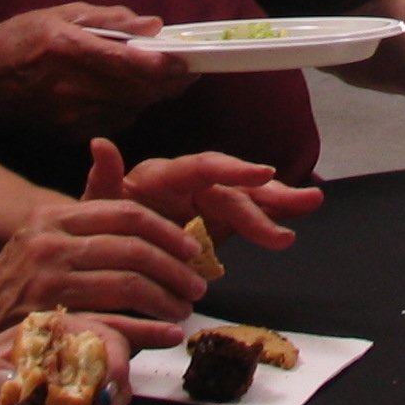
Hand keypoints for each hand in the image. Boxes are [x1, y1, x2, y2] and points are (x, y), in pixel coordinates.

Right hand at [0, 3, 196, 135]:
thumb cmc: (23, 38)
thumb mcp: (63, 14)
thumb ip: (111, 19)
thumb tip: (153, 25)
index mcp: (64, 49)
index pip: (125, 64)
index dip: (162, 65)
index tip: (187, 60)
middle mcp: (66, 86)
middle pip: (134, 91)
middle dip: (168, 82)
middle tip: (189, 69)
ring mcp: (67, 114)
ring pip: (130, 109)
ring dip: (153, 95)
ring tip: (167, 77)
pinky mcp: (69, 132)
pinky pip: (116, 121)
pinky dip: (132, 107)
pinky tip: (134, 92)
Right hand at [0, 183, 212, 351]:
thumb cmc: (24, 273)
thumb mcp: (50, 231)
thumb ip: (86, 200)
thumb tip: (107, 146)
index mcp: (55, 217)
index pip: (126, 213)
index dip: (167, 231)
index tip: (191, 248)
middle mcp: (49, 244)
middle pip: (133, 250)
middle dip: (174, 270)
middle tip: (196, 286)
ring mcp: (47, 283)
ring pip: (126, 286)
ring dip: (165, 300)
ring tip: (183, 309)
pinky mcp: (48, 321)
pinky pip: (111, 322)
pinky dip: (145, 330)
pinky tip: (164, 334)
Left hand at [103, 138, 319, 253]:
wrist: (101, 260)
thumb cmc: (98, 228)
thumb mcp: (95, 207)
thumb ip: (103, 179)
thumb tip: (100, 144)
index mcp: (162, 176)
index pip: (202, 168)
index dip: (234, 170)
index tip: (263, 174)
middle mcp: (188, 186)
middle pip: (233, 186)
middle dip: (269, 193)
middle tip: (304, 202)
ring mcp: (203, 206)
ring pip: (246, 201)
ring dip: (277, 205)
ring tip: (309, 205)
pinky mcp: (214, 226)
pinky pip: (246, 219)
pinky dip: (269, 219)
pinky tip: (291, 222)